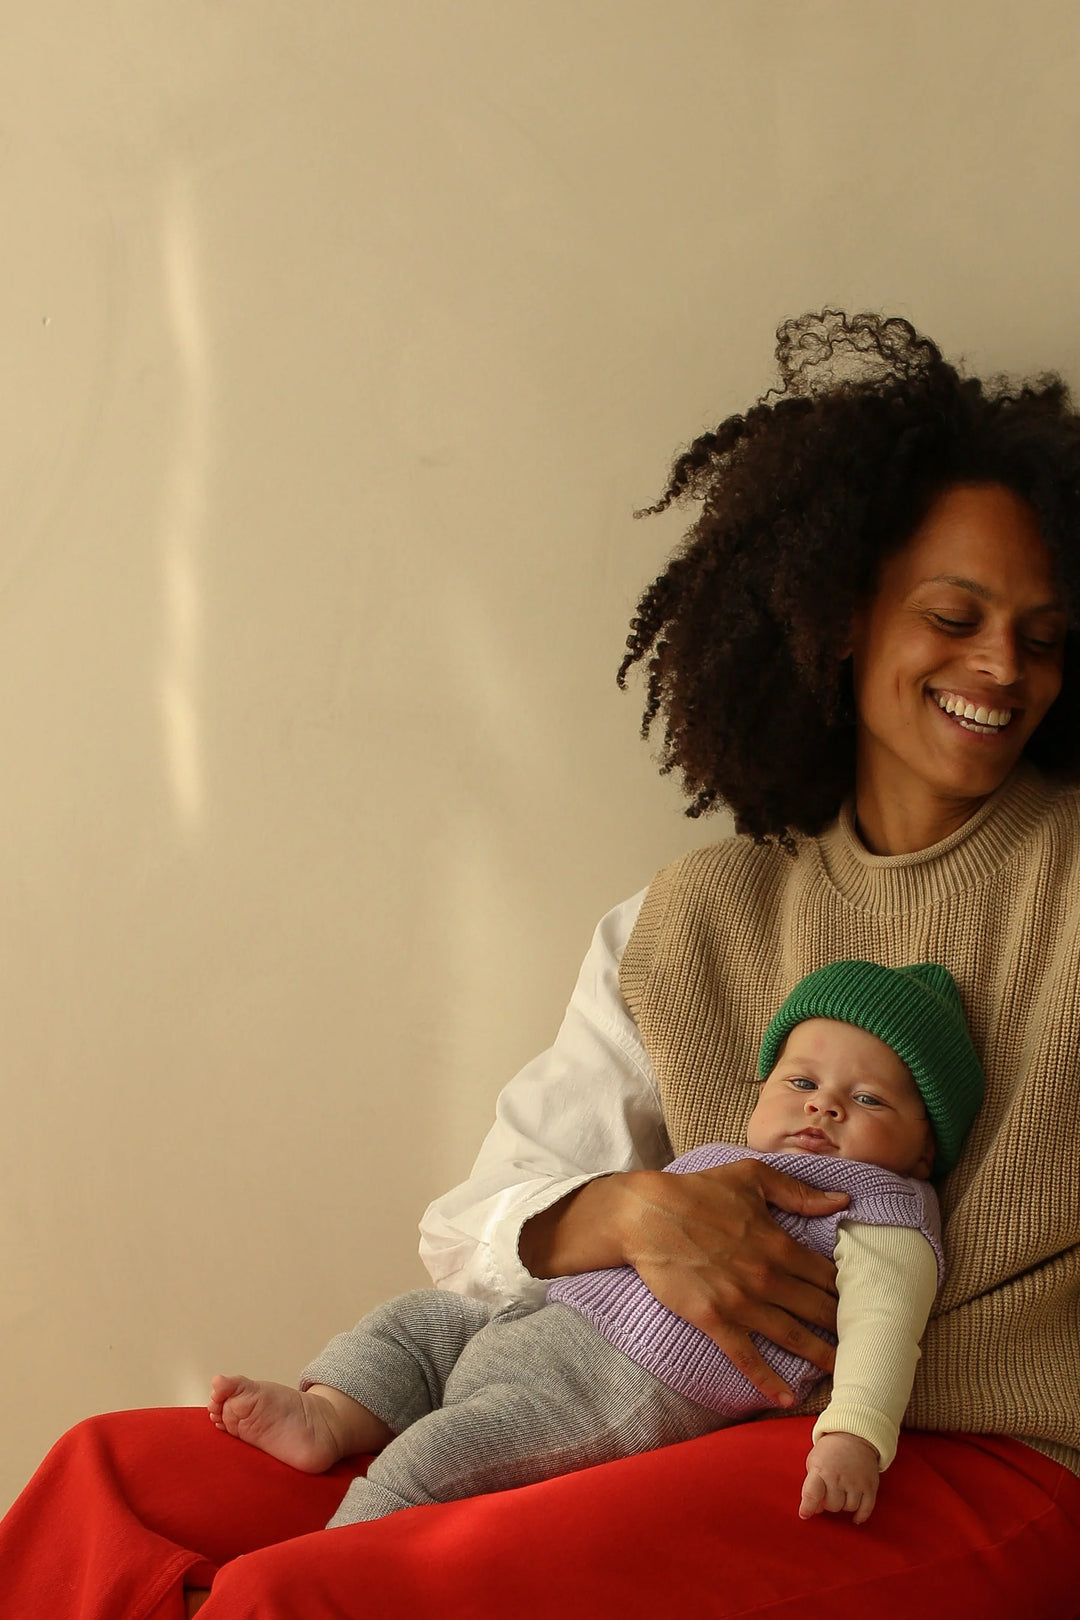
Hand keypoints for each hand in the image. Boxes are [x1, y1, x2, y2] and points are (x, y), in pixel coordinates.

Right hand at [523, 1160, 846, 1405]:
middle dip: (845, 1327)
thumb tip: (842, 1199)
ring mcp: (740, 1301)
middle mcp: (766, 1276)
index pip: (826, 1274)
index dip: (849, 1290)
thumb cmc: (698, 1191)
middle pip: (817, 1308)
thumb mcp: (751, 1177)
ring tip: (844, 1373)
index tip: (867, 1304)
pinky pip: (745, 1355)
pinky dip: (766, 1379)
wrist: (645, 1215)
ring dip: (819, 1356)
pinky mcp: (713, 1319)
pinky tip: (785, 1397)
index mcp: (778, 1242)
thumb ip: (798, 1193)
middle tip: (868, 1345)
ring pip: (791, 1336)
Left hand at [799, 1432, 879, 1524]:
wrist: (855, 1435)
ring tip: (842, 1493)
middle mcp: (838, 1477)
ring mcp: (855, 1482)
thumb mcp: (814, 1461)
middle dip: (829, 1503)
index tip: (804, 1515)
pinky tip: (855, 1517)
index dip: (807, 1507)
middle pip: (832, 1505)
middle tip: (829, 1493)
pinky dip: (860, 1516)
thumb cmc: (830, 1451)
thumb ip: (812, 1484)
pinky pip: (866, 1509)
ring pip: (848, 1508)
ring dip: (844, 1505)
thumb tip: (816, 1509)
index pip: (812, 1493)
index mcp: (821, 1469)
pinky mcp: (870, 1485)